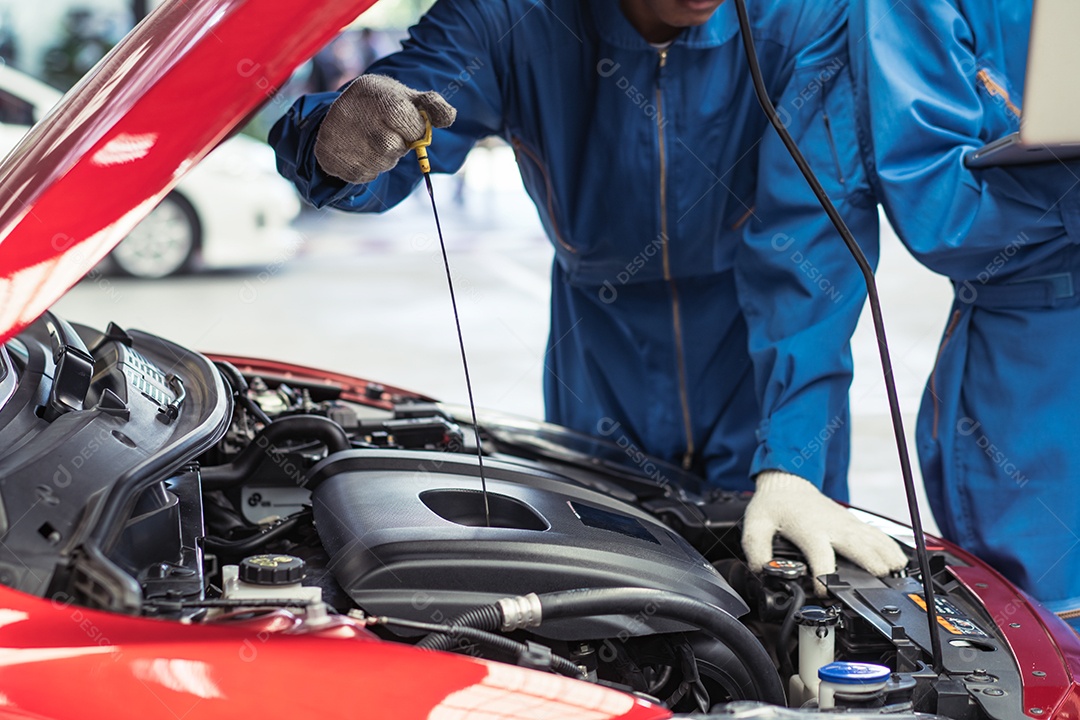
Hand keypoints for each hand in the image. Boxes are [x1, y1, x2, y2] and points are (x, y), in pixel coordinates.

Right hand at [314, 74, 456, 183]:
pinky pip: (365, 174)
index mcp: (373, 91)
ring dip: (386, 159)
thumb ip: (431, 105)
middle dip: (399, 145)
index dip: (414, 130)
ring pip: (380, 163)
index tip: (409, 126)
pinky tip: (362, 151)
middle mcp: (350, 111)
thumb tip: (450, 117)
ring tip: (375, 141)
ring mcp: (337, 135)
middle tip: (390, 134)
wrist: (341, 115)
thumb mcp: (406, 97)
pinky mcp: (330, 157)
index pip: (407, 122)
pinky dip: (370, 168)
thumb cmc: (383, 105)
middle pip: (391, 147)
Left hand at [742, 471, 907, 593]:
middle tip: (878, 587)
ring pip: (875, 542)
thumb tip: (761, 571)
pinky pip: (878, 536)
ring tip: (896, 577)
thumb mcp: (756, 526)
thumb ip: (756, 550)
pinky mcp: (853, 522)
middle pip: (861, 550)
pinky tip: (899, 562)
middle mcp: (833, 528)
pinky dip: (890, 548)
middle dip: (871, 570)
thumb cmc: (774, 505)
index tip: (825, 592)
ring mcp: (847, 524)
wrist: (787, 482)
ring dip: (886, 560)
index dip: (825, 579)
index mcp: (810, 531)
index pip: (823, 559)